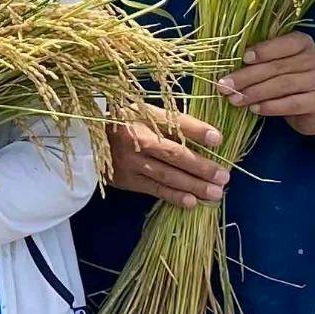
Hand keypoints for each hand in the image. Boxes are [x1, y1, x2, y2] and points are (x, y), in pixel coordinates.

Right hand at [105, 107, 232, 208]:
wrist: (89, 138)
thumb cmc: (127, 122)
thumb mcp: (146, 112)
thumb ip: (173, 122)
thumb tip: (210, 137)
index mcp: (143, 115)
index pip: (174, 122)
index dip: (197, 130)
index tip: (218, 139)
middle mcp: (136, 138)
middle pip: (173, 153)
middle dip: (201, 166)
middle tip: (224, 176)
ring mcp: (129, 161)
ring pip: (166, 175)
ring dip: (193, 185)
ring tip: (216, 193)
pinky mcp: (126, 179)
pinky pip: (154, 189)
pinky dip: (174, 196)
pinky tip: (192, 201)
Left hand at [215, 30, 314, 137]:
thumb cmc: (292, 81)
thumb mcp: (280, 65)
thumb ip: (263, 60)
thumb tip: (228, 60)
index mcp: (303, 42)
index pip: (282, 43)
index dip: (262, 50)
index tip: (241, 58)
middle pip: (277, 67)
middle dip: (247, 76)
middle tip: (225, 85)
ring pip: (283, 85)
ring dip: (255, 93)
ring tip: (235, 100)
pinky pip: (293, 103)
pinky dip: (271, 107)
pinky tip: (255, 109)